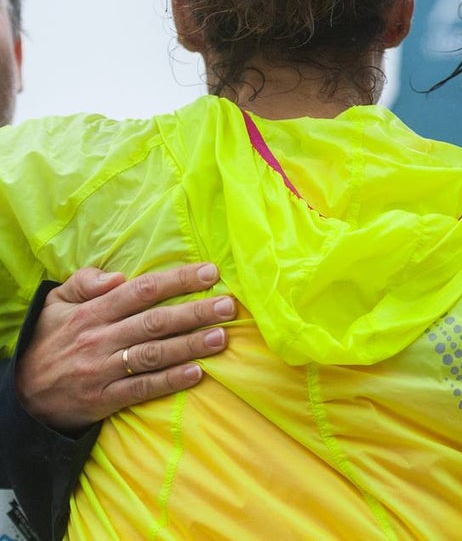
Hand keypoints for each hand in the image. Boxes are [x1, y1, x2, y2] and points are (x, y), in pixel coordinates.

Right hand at [14, 263, 233, 431]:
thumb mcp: (55, 304)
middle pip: (155, 322)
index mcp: (92, 312)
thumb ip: (85, 282)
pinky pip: (142, 388)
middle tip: (229, 305)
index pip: (142, 290)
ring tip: (222, 338)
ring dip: (190, 345)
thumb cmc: (48, 341)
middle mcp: (100, 339)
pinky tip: (197, 373)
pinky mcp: (104, 400)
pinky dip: (170, 381)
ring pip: (154, 354)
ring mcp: (102, 370)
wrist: (21, 394)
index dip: (178, 280)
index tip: (210, 272)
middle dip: (195, 312)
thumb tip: (118, 275)